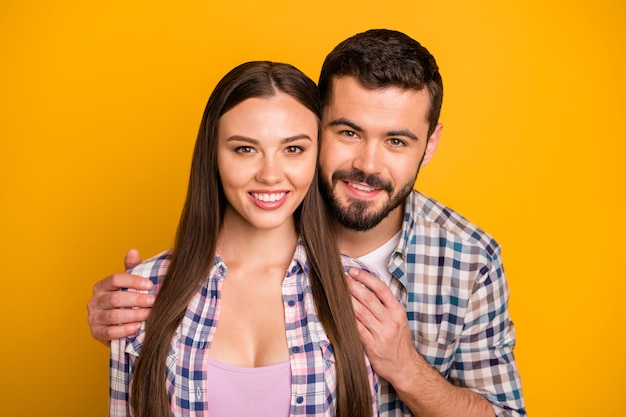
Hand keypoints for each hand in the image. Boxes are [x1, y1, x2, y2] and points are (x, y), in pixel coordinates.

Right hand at [87, 249, 153, 345]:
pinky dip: (125, 330)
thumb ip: (131, 269)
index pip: (115, 279)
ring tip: (150, 314)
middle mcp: (94, 301)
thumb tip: (133, 251)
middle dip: (137, 300)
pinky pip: (110, 332)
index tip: (150, 285)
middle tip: (154, 301)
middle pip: (115, 298)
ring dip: (134, 315)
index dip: (133, 281)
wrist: (117, 327)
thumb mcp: (128, 285)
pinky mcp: (96, 333)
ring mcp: (93, 318)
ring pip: (114, 316)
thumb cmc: (125, 302)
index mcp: (101, 286)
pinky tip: (138, 327)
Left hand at [346, 267, 416, 382]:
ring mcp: (381, 333)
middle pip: (368, 298)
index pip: (381, 288)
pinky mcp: (372, 345)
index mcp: (397, 311)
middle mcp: (390, 320)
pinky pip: (356, 329)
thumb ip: (386, 306)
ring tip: (335, 292)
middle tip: (339, 278)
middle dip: (351, 286)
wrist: (404, 367)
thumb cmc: (399, 342)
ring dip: (346, 300)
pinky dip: (346, 320)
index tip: (353, 271)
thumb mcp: (399, 320)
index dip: (366, 277)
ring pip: (360, 312)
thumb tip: (366, 288)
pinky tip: (337, 313)